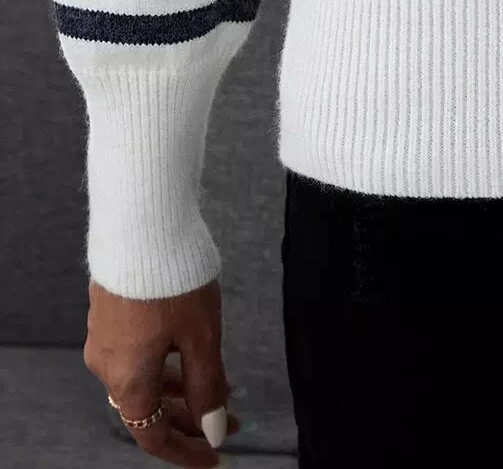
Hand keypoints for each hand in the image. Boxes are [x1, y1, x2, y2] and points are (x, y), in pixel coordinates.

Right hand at [83, 276, 240, 464]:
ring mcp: (105, 338)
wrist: (140, 225)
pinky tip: (192, 354)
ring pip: (144, 380)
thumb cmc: (173, 282)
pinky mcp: (109, 313)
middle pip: (148, 410)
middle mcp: (107, 366)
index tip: (216, 456)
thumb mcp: (201, 337)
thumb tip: (213, 429)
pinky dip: (166, 365)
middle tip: (228, 422)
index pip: (152, 437)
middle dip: (190, 420)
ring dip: (180, 390)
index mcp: (127, 380)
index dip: (186, 451)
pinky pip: (137, 355)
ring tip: (220, 387)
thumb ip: (208, 386)